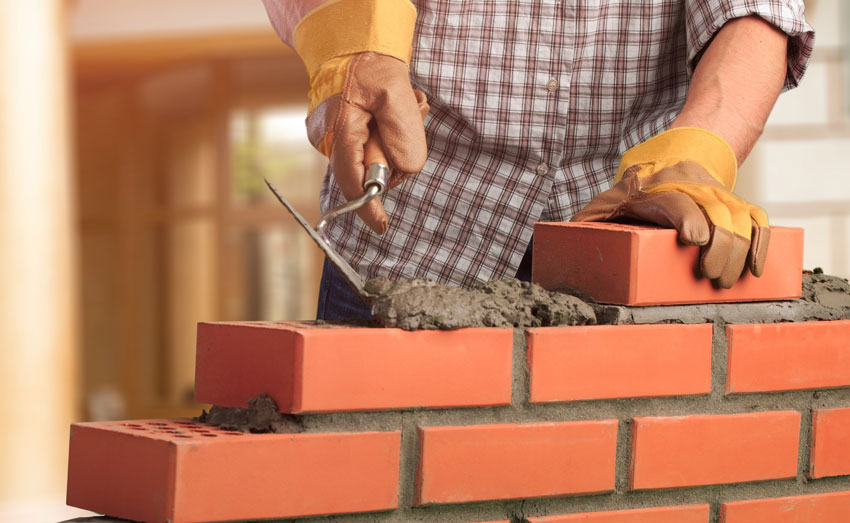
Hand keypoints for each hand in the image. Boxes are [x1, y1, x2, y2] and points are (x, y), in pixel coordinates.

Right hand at [294, 0, 427, 233]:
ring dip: (394, 143)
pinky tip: (392, 113)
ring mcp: (333, 140)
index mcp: (340, 132)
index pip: (352, 182)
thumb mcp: (396, 94)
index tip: (382, 227)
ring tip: (402, 108)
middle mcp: (329, 141)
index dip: (368, 208)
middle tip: (408, 116)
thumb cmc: (370, 64)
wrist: (351, 43)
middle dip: (394, 156)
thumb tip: (405, 171)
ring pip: (372, 161)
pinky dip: (386, 138)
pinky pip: (369, 150)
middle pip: (368, 173)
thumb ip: (404, 136)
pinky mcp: (341, 137)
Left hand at [571, 127, 769, 288]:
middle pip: (714, 211)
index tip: (693, 240)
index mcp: (651, 190)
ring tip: (726, 282)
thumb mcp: (600, 208)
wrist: (666, 159)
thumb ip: (585, 227)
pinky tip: (757, 268)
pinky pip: (756, 217)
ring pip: (738, 216)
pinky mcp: (732, 201)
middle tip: (710, 279)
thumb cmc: (625, 196)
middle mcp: (688, 187)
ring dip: (739, 252)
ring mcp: (713, 192)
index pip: (675, 200)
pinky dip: (762, 241)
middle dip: (719, 248)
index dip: (687, 217)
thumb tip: (561, 251)